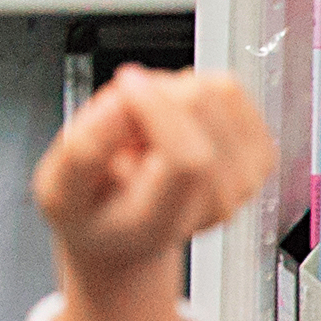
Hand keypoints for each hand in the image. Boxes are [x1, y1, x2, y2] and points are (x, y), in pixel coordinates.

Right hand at [32, 65, 272, 320]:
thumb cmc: (96, 214)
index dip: (157, 111)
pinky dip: (193, 90)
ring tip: (144, 127)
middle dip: (155, 92)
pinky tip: (171, 121)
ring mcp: (245, 179)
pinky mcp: (259, 152)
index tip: (123, 87)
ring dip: (172, 92)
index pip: (187, 160)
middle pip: (204, 110)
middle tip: (123, 120)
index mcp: (164, 220)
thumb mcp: (60, 193)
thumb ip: (81, 153)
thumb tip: (120, 102)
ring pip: (218, 91)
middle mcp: (215, 203)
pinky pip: (231, 90)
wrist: (128, 233)